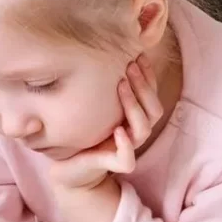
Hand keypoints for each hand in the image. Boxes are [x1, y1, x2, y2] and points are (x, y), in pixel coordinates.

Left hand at [49, 54, 163, 191]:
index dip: (148, 76)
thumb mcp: (93, 108)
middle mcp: (133, 134)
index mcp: (133, 120)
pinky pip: (128, 159)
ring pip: (143, 130)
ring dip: (134, 106)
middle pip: (153, 110)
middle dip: (143, 86)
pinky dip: (125, 146)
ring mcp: (126, 149)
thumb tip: (97, 52)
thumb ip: (101, 89)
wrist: (68, 168)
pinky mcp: (114, 165)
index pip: (151, 96)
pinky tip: (118, 131)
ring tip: (121, 86)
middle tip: (129, 66)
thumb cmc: (82, 134)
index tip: (138, 55)